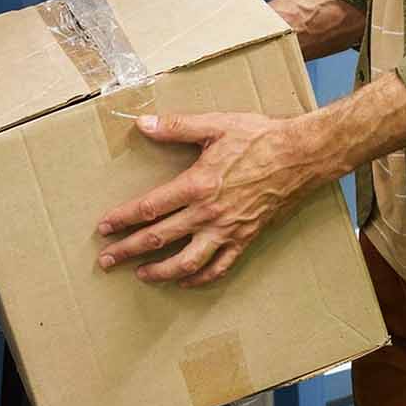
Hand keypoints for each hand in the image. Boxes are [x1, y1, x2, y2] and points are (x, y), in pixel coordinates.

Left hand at [92, 111, 328, 288]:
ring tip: (141, 275)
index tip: (104, 228)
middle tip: (107, 261)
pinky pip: (219, 266)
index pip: (149, 208)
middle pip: (160, 238)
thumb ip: (177, 126)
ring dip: (160, 272)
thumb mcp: (216, 125)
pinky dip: (199, 278)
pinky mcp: (246, 238)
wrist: (302, 155)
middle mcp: (209, 213)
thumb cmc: (260, 137)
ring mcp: (228, 230)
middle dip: (129, 250)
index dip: (122, 219)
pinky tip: (186, 281)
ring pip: (187, 262)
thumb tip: (143, 124)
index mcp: (197, 185)